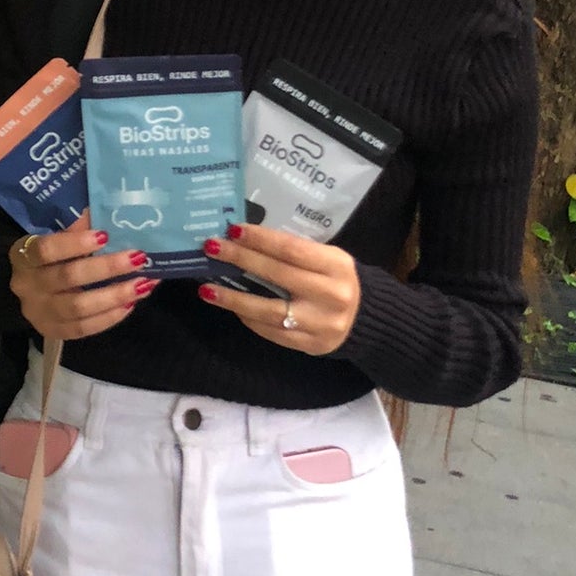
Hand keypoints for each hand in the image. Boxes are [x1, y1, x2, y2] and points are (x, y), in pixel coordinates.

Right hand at [8, 214, 156, 340]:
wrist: (32, 290)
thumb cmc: (50, 257)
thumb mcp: (56, 237)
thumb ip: (78, 227)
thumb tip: (110, 213)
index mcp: (23, 255)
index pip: (47, 249)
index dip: (75, 243)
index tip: (105, 235)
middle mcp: (27, 286)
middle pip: (68, 277)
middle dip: (107, 268)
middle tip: (138, 258)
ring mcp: (39, 313)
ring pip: (79, 308)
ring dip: (115, 295)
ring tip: (144, 284)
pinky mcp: (53, 331)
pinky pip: (84, 328)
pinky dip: (110, 317)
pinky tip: (131, 303)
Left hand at [197, 223, 360, 355]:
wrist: (367, 320)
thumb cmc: (339, 281)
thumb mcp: (329, 260)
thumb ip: (297, 253)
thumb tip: (248, 241)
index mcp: (336, 266)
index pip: (291, 249)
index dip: (260, 239)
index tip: (233, 230)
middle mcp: (330, 295)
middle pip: (277, 275)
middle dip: (240, 260)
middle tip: (211, 249)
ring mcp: (320, 324)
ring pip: (268, 310)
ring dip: (233, 298)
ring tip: (207, 289)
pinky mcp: (310, 345)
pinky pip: (272, 331)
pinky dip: (250, 319)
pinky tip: (233, 308)